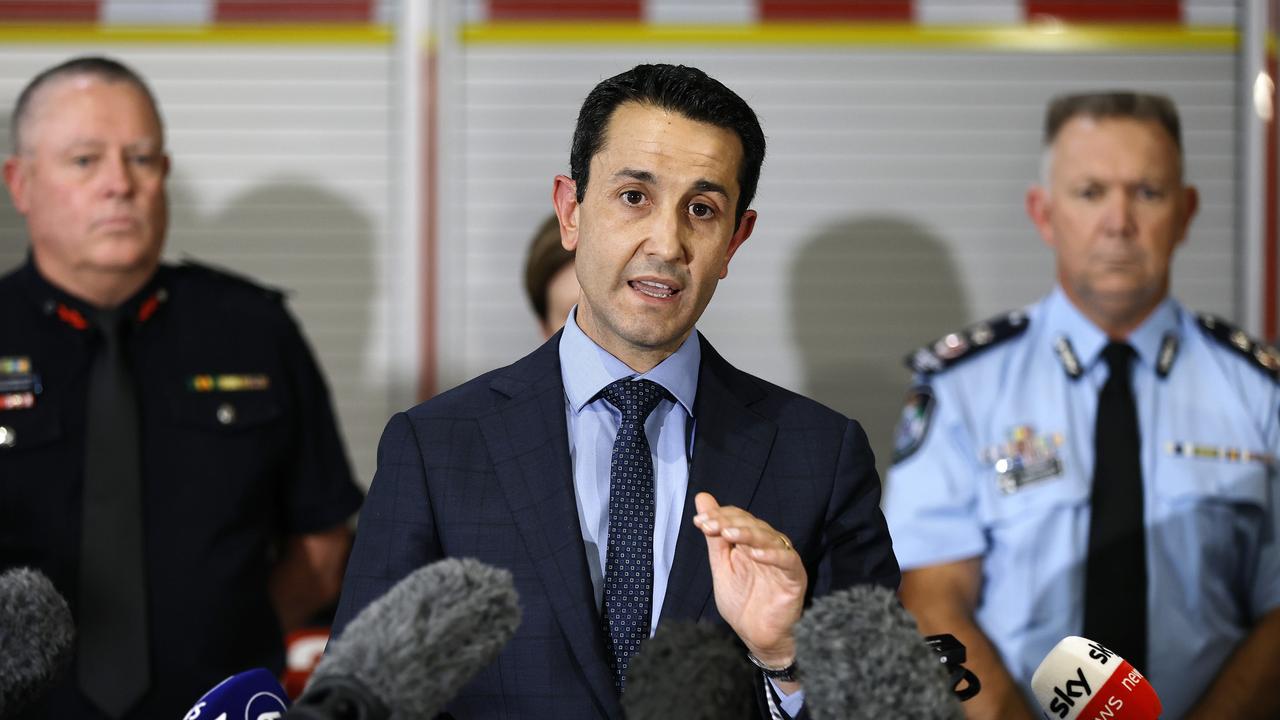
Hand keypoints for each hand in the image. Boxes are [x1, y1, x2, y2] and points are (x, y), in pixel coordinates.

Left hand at [693, 491, 806, 666]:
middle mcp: (768, 546)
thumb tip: (702, 499)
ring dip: (747, 534)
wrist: (757, 637)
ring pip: (769, 538)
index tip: (699, 521)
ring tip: (728, 534)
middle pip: (753, 524)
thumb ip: (714, 535)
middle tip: (710, 525)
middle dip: (729, 523)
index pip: (738, 519)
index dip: (719, 516)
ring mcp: (783, 560)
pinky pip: (787, 560)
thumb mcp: (722, 567)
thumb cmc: (742, 603)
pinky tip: (754, 554)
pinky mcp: (795, 577)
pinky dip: (772, 555)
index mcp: (751, 542)